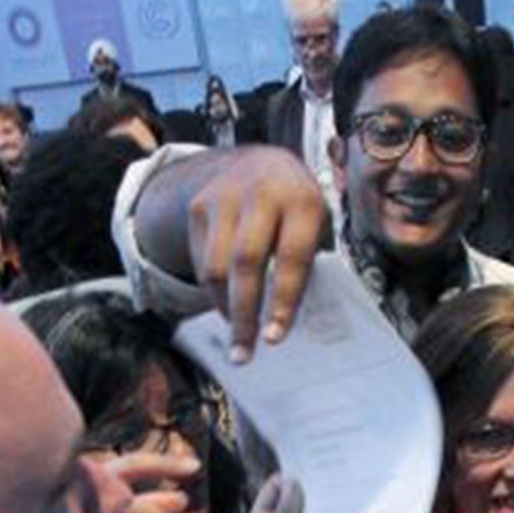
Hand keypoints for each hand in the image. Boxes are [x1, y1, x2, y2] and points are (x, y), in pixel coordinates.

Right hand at [183, 146, 326, 359]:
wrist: (260, 161)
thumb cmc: (296, 208)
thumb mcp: (314, 224)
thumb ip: (304, 261)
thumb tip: (285, 320)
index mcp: (302, 200)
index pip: (291, 257)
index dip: (283, 300)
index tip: (275, 336)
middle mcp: (262, 193)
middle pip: (246, 263)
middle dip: (246, 312)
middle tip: (246, 351)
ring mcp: (225, 197)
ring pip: (216, 266)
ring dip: (225, 308)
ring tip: (236, 337)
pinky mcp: (199, 206)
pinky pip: (202, 260)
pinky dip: (213, 290)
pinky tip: (226, 305)